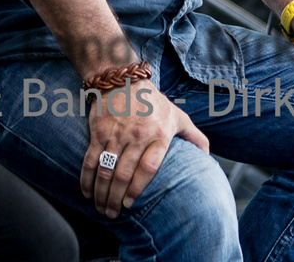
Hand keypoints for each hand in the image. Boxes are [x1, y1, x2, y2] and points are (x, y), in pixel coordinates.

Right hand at [80, 78, 208, 218]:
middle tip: (112, 214)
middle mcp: (137, 134)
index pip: (148, 168)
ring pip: (106, 169)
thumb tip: (206, 157)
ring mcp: (116, 133)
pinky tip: (86, 192)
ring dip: (101, 193)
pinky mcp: (99, 130)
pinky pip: (91, 159)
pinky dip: (87, 178)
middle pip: (124, 174)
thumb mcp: (178, 116)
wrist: (124, 80)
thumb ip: (194, 137)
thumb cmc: (154, 102)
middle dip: (115, 198)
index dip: (137, 188)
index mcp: (159, 134)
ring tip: (100, 207)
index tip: (130, 205)